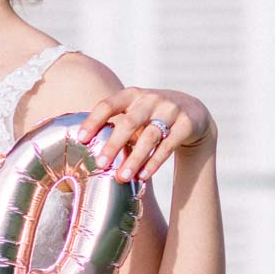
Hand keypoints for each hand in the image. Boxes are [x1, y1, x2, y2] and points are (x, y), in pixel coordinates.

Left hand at [76, 87, 216, 182]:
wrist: (193, 112)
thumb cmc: (152, 116)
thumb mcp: (134, 112)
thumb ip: (116, 125)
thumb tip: (85, 148)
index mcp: (131, 95)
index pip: (108, 104)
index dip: (93, 121)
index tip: (81, 139)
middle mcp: (150, 100)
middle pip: (129, 122)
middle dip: (113, 144)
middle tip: (100, 164)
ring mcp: (170, 110)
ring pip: (149, 137)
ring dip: (135, 159)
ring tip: (122, 177)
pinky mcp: (186, 124)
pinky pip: (168, 146)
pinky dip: (154, 162)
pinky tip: (142, 175)